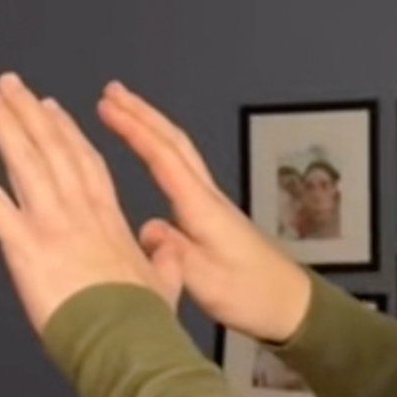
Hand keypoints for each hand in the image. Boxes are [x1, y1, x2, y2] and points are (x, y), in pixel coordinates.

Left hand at [0, 74, 173, 334]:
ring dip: (3, 123)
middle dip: (29, 113)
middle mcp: (77, 212)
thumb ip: (164, 260)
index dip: (66, 132)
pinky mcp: (23, 244)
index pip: (84, 163)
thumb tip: (168, 247)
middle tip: (11, 85)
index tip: (53, 109)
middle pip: (50, 149)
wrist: (124, 340)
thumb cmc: (141, 322)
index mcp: (109, 220)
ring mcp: (49, 224)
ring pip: (23, 160)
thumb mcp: (166, 284)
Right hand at [95, 82, 314, 344]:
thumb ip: (173, 252)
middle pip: (174, 143)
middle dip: (142, 114)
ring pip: (181, 152)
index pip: (164, 157)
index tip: (106, 105)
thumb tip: (147, 227)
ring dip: (153, 126)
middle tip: (112, 90)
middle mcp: (208, 197)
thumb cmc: (251, 295)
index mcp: (202, 208)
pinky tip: (153, 154)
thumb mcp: (205, 280)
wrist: (291, 305)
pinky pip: (184, 169)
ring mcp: (214, 203)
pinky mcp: (216, 215)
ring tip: (126, 109)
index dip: (134, 129)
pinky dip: (163, 150)